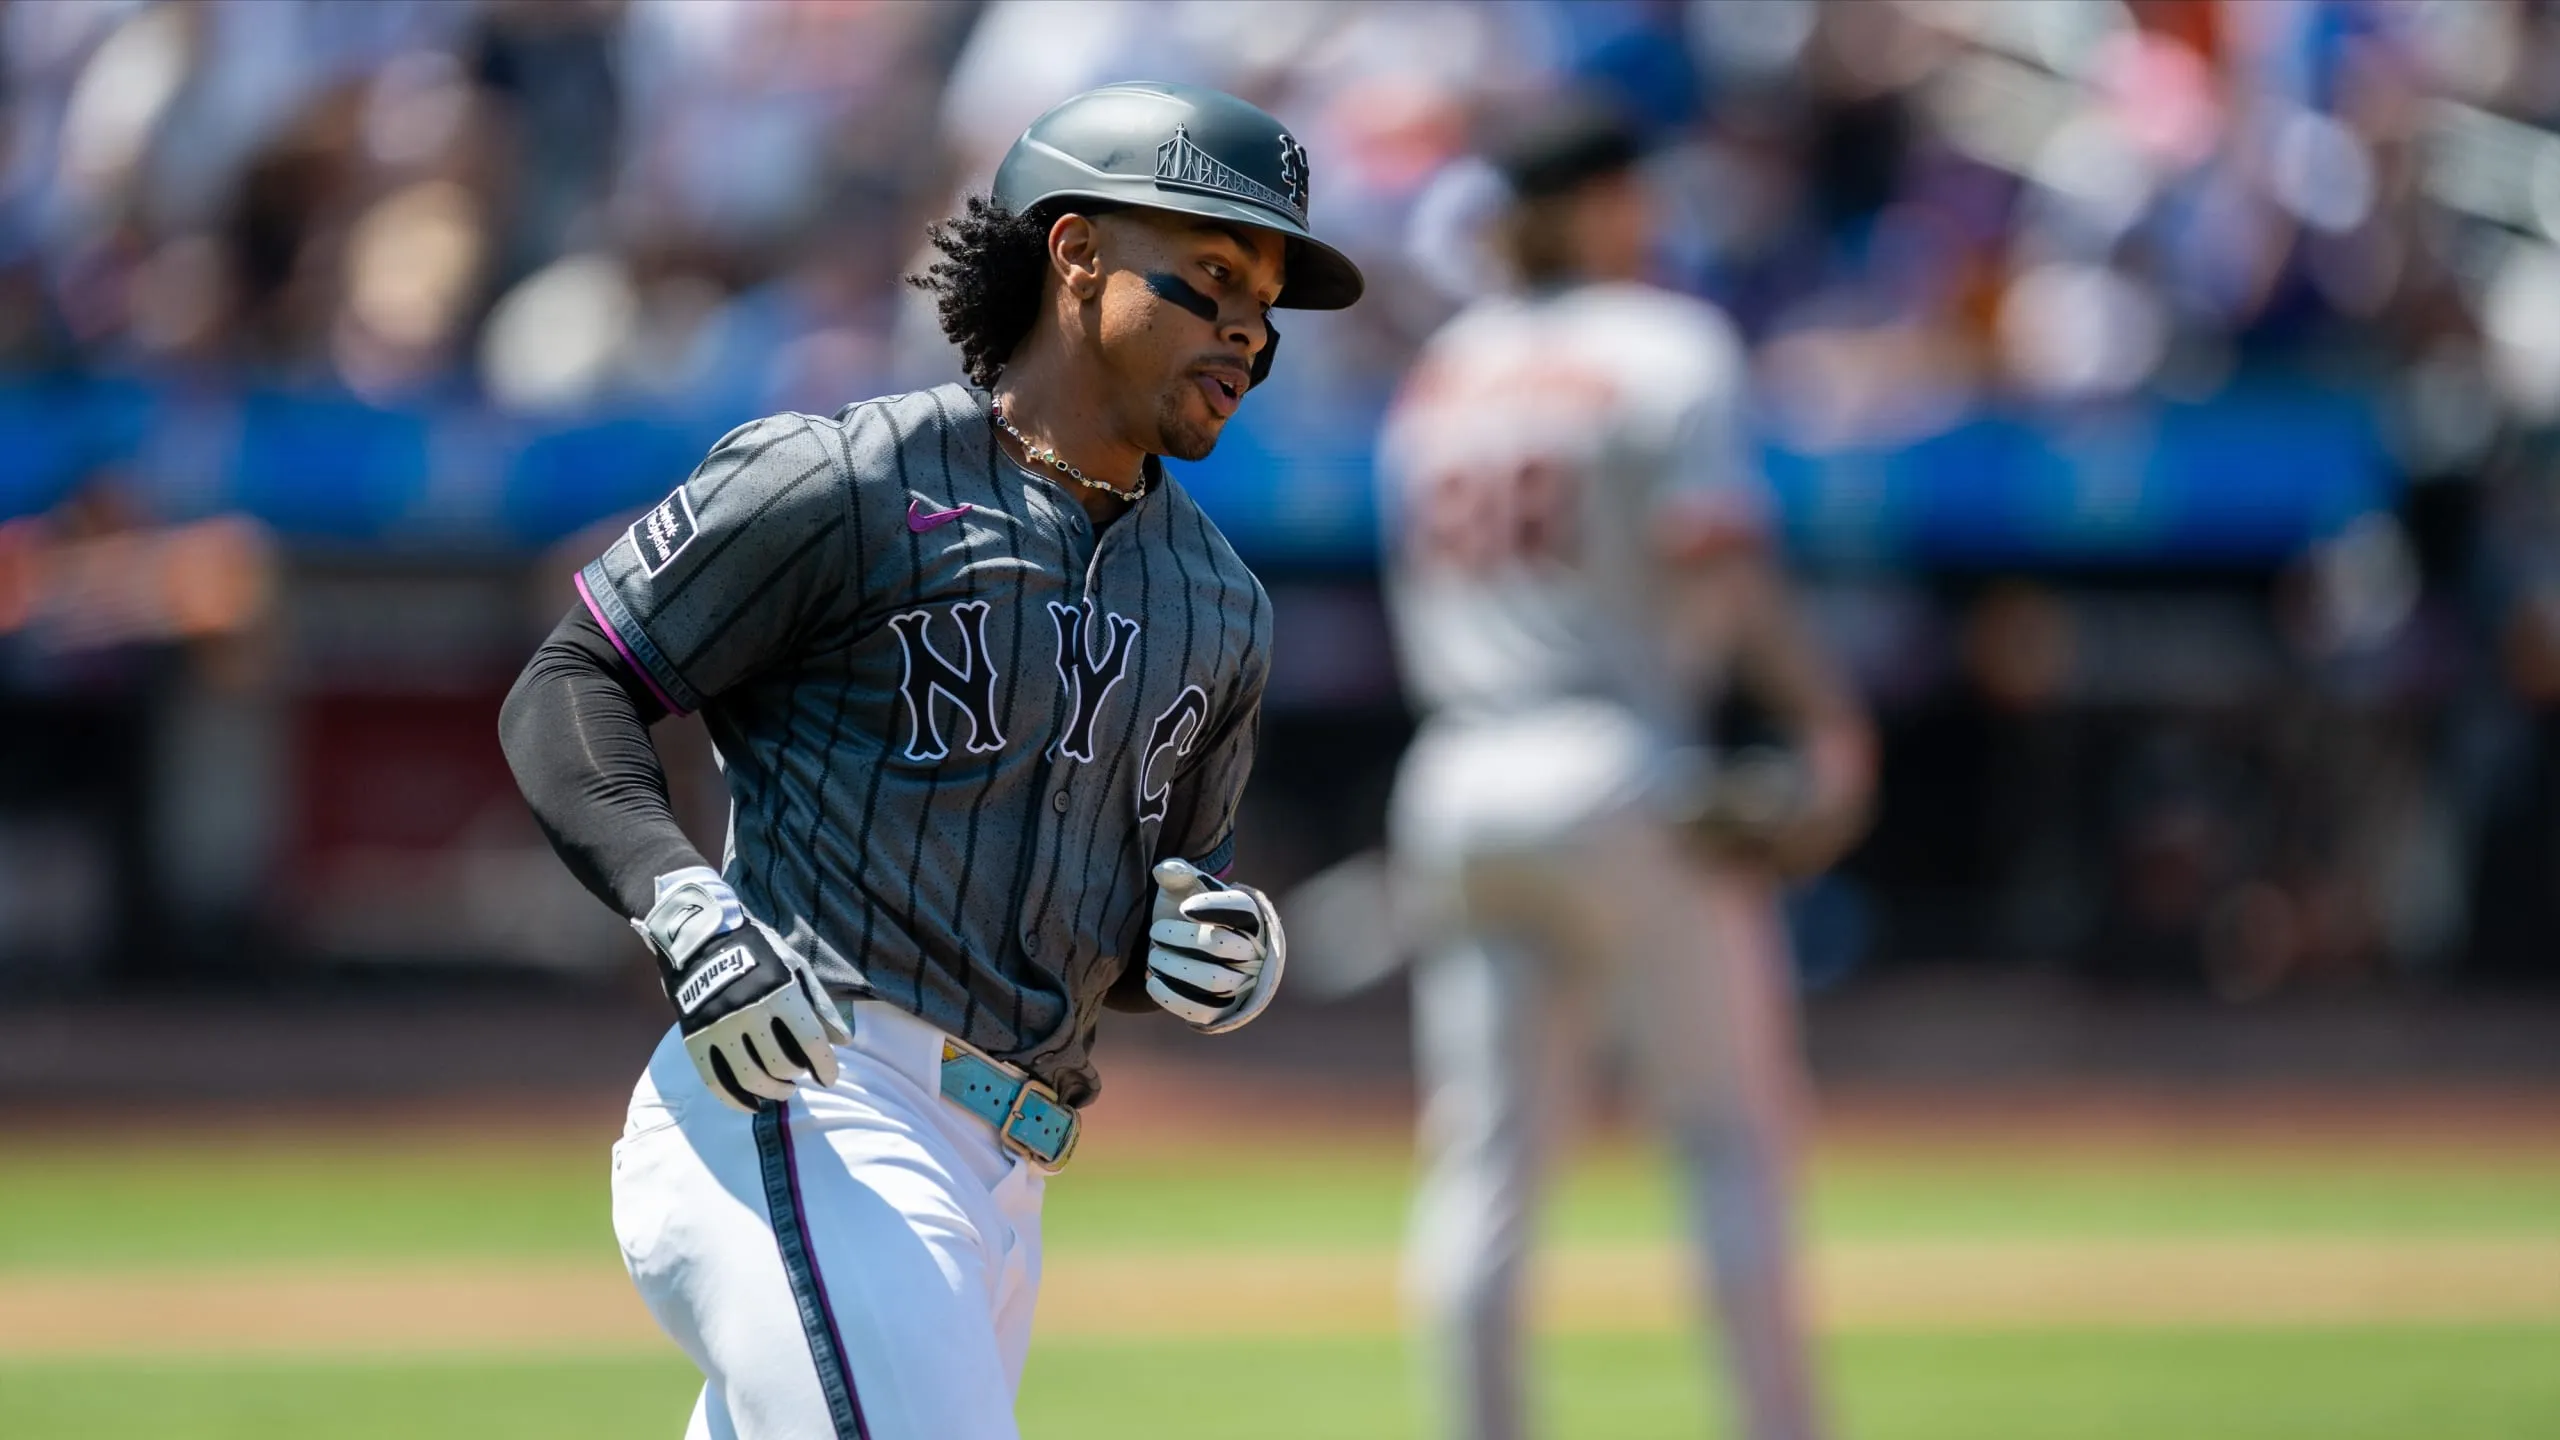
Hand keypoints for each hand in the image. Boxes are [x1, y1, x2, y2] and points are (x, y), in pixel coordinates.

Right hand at [638, 868, 851, 1111]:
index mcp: (779, 992)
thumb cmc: (759, 953)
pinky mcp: (694, 1039)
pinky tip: (752, 1104)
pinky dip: (736, 1100)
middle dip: (796, 1078)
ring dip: (771, 1092)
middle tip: (799, 1077)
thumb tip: (844, 1043)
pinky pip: (716, 1082)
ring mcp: (719, 1028)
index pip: (810, 1042)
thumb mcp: (796, 968)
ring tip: (781, 1090)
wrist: (702, 939)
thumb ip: (820, 1006)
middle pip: (780, 1064)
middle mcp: (749, 1012)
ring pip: (750, 1078)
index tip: (829, 1078)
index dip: (825, 1066)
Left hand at [1145, 859, 1285, 1033]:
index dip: (1212, 907)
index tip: (1183, 908)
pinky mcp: (1222, 1010)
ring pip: (1212, 980)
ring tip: (1154, 956)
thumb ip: (1176, 873)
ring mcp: (1240, 983)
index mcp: (1249, 915)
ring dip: (1173, 966)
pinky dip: (1172, 996)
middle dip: (1178, 937)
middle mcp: (1253, 951)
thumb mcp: (1184, 888)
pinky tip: (1152, 979)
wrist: (1186, 950)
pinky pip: (1202, 1010)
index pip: (1239, 909)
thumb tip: (1165, 870)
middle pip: (1218, 944)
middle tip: (1156, 932)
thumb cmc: (1189, 911)